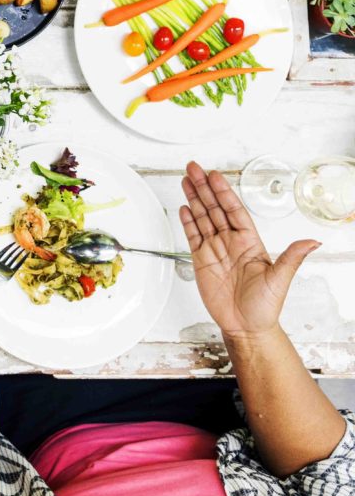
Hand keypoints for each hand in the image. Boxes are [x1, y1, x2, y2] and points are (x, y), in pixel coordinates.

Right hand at [180, 162, 319, 340]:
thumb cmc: (265, 306)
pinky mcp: (201, 260)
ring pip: (202, 217)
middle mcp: (231, 242)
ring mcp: (215, 249)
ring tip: (186, 180)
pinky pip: (193, 236)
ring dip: (194, 198)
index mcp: (249, 242)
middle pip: (215, 208)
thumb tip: (312, 242)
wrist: (246, 327)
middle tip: (194, 168)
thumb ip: (291, 257)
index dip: (224, 192)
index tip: (215, 176)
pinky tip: (184, 207)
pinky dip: (187, 221)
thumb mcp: (280, 280)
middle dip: (204, 187)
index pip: (234, 210)